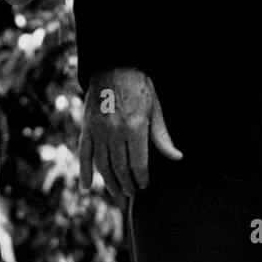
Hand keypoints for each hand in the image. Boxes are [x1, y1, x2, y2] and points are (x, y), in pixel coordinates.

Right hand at [79, 67, 182, 203]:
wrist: (113, 65)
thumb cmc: (139, 87)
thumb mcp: (155, 108)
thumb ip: (162, 137)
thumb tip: (177, 157)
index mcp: (134, 128)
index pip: (138, 164)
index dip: (142, 179)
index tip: (145, 185)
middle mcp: (114, 132)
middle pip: (120, 169)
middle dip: (127, 186)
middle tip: (131, 196)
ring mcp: (98, 131)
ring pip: (102, 165)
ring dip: (109, 184)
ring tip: (117, 196)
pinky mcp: (87, 128)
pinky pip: (84, 153)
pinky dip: (85, 171)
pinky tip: (87, 186)